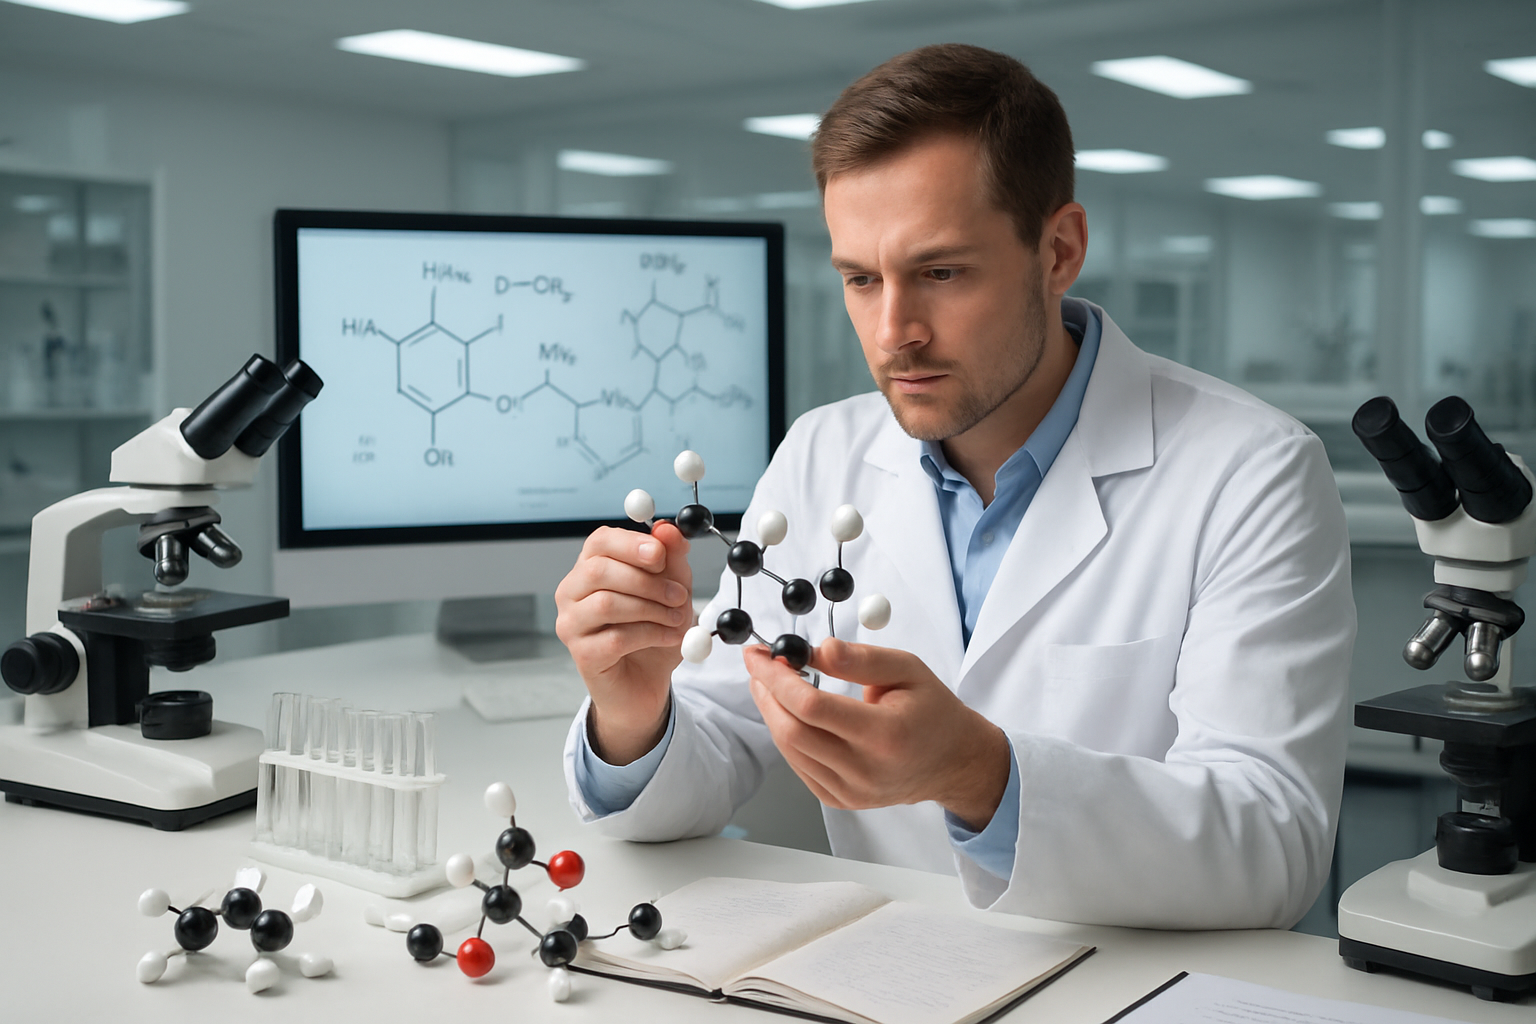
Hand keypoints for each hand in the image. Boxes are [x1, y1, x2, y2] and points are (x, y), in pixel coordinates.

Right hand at [554, 522, 692, 763]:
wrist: (647, 684)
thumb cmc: (654, 630)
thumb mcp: (672, 588)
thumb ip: (671, 558)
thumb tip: (668, 528)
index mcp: (590, 567)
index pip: (599, 541)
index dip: (631, 543)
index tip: (661, 554)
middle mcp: (572, 592)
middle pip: (599, 570)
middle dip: (646, 581)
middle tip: (679, 594)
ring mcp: (571, 624)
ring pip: (607, 604)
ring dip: (652, 609)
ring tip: (679, 618)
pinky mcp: (582, 655)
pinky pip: (616, 637)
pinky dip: (651, 634)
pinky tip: (669, 637)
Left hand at [745, 638, 1009, 829]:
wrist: (952, 761)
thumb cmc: (932, 710)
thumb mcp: (908, 669)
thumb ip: (861, 658)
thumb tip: (817, 649)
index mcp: (884, 736)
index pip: (813, 708)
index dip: (779, 679)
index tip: (760, 655)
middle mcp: (865, 771)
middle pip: (792, 731)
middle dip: (766, 693)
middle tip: (759, 664)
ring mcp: (850, 792)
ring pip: (790, 749)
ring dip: (771, 712)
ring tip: (769, 683)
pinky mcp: (841, 800)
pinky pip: (799, 765)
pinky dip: (787, 734)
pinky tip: (788, 711)